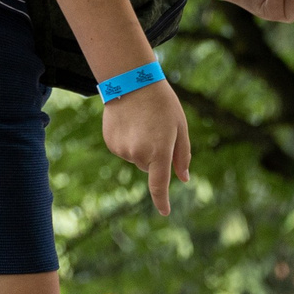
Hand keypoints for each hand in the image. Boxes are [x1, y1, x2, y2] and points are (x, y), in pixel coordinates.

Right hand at [103, 82, 191, 214]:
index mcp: (160, 151)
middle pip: (150, 167)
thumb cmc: (162, 103)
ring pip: (136, 158)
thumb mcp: (180, 127)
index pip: (160, 185)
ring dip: (141, 147)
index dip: (162, 200)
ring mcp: (121, 150)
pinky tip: (130, 123)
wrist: (131, 81)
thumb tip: (183, 178)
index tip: (165, 211)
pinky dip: (128, 142)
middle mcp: (138, 154)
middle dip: (155, 155)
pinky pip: (124, 151)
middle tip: (157, 130)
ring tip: (142, 122)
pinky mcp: (110, 143)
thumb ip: (182, 155)